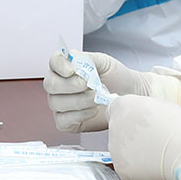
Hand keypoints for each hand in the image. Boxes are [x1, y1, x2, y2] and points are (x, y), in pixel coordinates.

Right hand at [44, 50, 180, 132]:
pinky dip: (79, 115)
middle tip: (89, 85)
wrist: (130, 95)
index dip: (59, 65)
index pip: (53, 62)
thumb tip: (73, 57)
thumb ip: (87, 59)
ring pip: (56, 103)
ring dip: (79, 101)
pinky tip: (93, 110)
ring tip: (97, 98)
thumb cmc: (117, 78)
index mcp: (66, 67)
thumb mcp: (104, 62)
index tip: (72, 70)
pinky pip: (63, 120)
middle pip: (50, 84)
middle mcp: (59, 85)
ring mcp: (60, 104)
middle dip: (70, 85)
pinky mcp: (66, 121)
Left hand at [107, 94, 180, 179]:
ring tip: (156, 156)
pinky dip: (140, 172)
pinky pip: (129, 171)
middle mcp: (114, 127)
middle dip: (132, 138)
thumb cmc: (178, 127)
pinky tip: (155, 168)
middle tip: (152, 142)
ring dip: (135, 155)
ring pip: (123, 154)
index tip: (136, 124)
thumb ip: (143, 110)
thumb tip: (141, 117)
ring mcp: (115, 151)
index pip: (114, 111)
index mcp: (123, 107)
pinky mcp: (122, 171)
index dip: (126, 118)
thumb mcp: (160, 106)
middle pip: (118, 133)